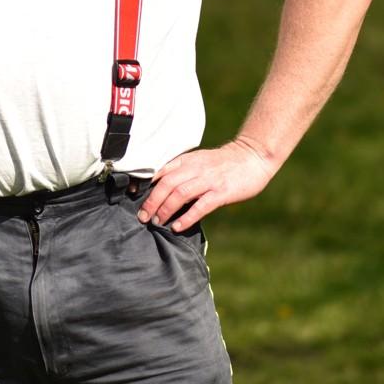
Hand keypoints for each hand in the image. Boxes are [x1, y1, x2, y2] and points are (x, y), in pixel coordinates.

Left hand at [138, 137, 278, 231]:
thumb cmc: (222, 163)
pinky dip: (186, 217)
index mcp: (187, 161)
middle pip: (166, 184)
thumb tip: (159, 187)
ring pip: (179, 194)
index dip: (143, 184)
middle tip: (142, 217)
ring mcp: (209, 180)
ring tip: (157, 222)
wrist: (252, 156)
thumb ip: (181, 171)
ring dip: (165, 210)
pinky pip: (201, 206)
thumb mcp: (198, 160)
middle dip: (151, 202)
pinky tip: (177, 227)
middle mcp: (195, 169)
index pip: (160, 171)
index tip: (131, 195)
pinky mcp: (221, 192)